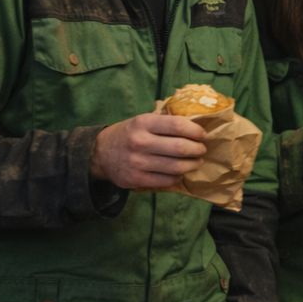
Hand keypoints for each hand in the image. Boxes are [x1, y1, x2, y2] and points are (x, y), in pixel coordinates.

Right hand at [92, 113, 206, 187]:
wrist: (99, 154)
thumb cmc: (128, 134)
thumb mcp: (141, 120)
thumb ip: (164, 122)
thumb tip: (195, 124)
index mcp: (143, 123)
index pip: (177, 125)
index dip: (195, 131)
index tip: (202, 135)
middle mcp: (140, 142)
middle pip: (180, 148)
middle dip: (197, 149)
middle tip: (202, 150)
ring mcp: (138, 162)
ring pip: (176, 166)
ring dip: (192, 165)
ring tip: (196, 162)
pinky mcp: (136, 179)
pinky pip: (166, 180)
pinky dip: (178, 177)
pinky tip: (180, 173)